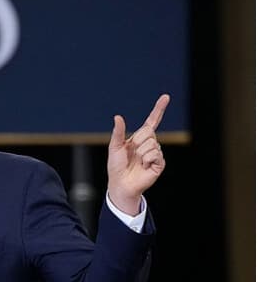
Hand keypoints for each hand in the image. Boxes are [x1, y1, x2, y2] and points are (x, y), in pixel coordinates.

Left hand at [107, 94, 169, 214]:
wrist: (121, 183)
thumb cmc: (116, 166)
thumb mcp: (115, 147)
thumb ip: (118, 132)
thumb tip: (118, 117)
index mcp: (139, 138)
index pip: (152, 121)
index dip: (159, 109)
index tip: (166, 97)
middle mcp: (150, 144)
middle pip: (149, 132)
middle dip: (138, 141)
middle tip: (132, 153)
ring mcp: (156, 153)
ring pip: (152, 143)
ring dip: (141, 153)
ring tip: (137, 162)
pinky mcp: (160, 163)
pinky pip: (155, 154)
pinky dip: (147, 159)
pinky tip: (144, 166)